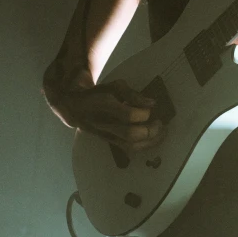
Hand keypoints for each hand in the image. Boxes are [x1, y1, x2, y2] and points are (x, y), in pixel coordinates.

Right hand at [45, 74, 165, 152]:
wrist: (76, 108)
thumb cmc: (99, 94)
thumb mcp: (114, 86)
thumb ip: (133, 94)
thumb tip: (152, 103)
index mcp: (105, 105)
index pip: (128, 115)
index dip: (143, 113)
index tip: (152, 107)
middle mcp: (105, 123)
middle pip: (130, 134)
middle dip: (150, 130)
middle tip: (161, 123)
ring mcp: (107, 135)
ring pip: (131, 146)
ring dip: (150, 142)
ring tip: (161, 133)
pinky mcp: (110, 142)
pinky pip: (129, 150)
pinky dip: (144, 146)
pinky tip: (153, 139)